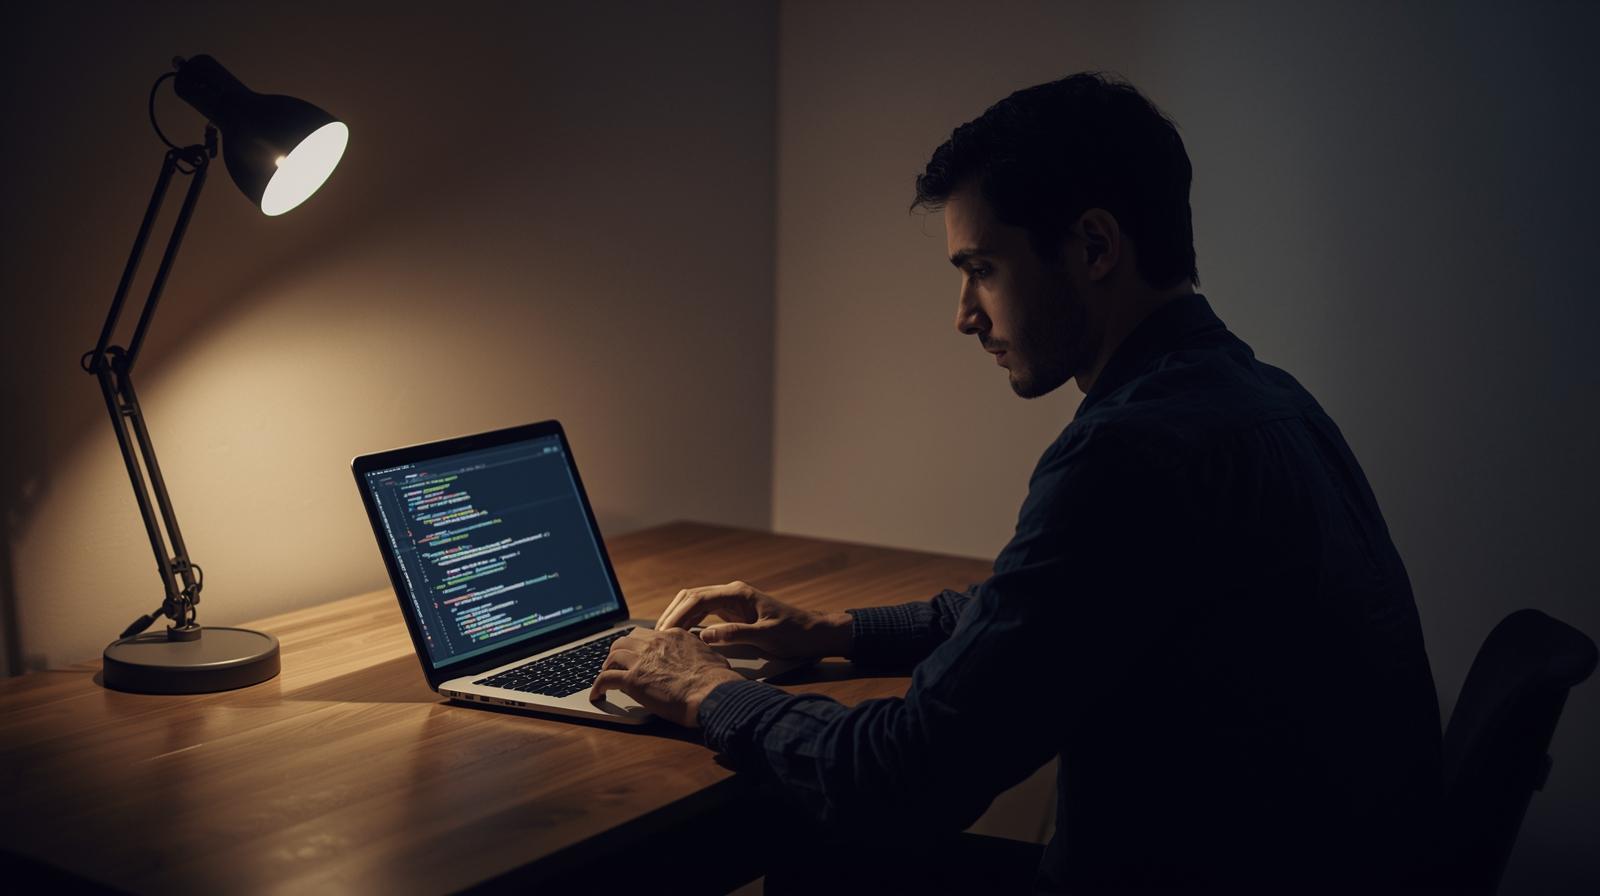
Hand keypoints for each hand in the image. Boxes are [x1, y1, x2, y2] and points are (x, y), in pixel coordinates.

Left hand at [588, 627, 744, 726]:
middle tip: (617, 663)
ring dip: (607, 666)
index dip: (640, 646)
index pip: (648, 635)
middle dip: (619, 651)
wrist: (713, 694)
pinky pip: (605, 679)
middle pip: (626, 640)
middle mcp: (655, 643)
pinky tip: (597, 695)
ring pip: (612, 655)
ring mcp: (642, 660)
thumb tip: (705, 657)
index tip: (638, 654)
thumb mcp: (712, 656)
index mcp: (674, 635)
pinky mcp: (633, 680)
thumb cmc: (718, 681)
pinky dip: (598, 687)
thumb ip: (701, 653)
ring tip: (606, 677)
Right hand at [656, 580, 851, 659]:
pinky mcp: (733, 611)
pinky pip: (704, 612)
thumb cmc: (793, 634)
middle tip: (656, 636)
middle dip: (672, 613)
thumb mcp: (766, 636)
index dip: (678, 615)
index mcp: (738, 593)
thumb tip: (704, 636)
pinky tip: (680, 636)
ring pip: (695, 603)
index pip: (698, 598)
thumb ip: (735, 634)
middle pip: (691, 596)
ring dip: (678, 616)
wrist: (814, 633)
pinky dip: (689, 621)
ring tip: (663, 637)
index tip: (664, 633)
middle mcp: (732, 592)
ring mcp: (732, 601)